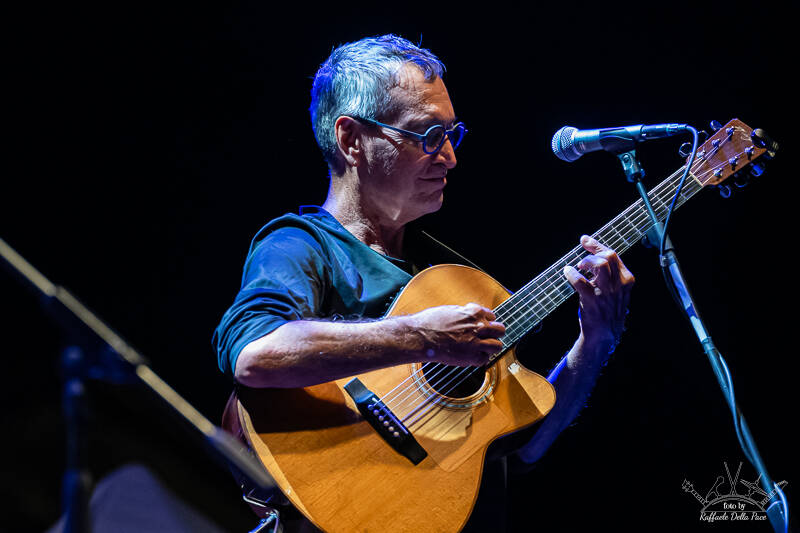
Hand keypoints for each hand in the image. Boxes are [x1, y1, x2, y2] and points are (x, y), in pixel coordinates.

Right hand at [406, 302, 505, 365]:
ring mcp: (477, 342)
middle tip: (487, 337)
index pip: (491, 316)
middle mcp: (479, 326)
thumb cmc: (430, 322)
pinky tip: (471, 356)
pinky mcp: (472, 357)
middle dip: (494, 333)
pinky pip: (485, 359)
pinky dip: (479, 359)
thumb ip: (465, 313)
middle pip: (500, 330)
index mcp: (474, 312)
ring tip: (481, 348)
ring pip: (497, 346)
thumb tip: (470, 315)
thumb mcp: (451, 310)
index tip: (482, 325)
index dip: (486, 321)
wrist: (421, 336)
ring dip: (491, 347)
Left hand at [564, 235, 634, 356]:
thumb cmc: (608, 310)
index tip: (586, 240)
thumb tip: (594, 256)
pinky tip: (568, 272)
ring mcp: (606, 292)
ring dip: (586, 261)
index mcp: (626, 280)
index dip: (598, 245)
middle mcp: (618, 284)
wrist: (605, 333)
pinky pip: (580, 281)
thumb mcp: (617, 290)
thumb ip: (610, 274)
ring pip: (599, 264)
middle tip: (582, 250)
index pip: (614, 255)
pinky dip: (571, 274)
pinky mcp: (592, 299)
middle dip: (593, 248)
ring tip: (580, 266)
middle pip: (608, 256)